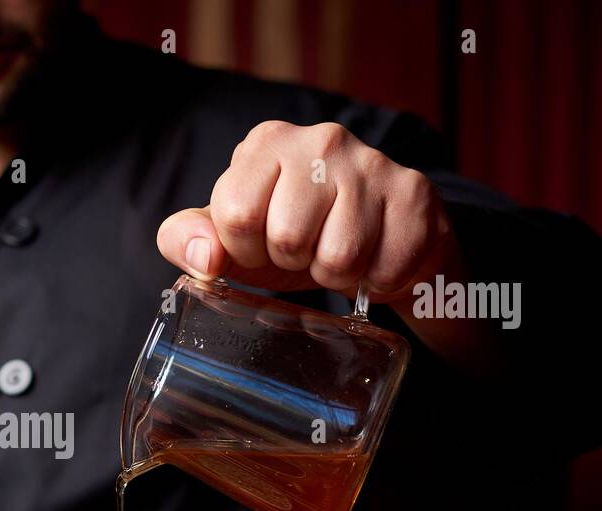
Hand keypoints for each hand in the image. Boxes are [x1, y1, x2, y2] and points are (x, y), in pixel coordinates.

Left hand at [157, 120, 454, 306]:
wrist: (378, 239)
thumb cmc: (293, 235)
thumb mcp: (231, 238)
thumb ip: (188, 239)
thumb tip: (203, 256)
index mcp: (266, 144)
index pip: (236, 215)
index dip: (246, 249)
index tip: (261, 244)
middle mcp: (321, 140)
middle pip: (288, 238)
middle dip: (293, 262)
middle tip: (306, 250)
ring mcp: (372, 162)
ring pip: (339, 257)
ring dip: (335, 274)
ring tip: (338, 252)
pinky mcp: (414, 194)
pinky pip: (384, 269)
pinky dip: (376, 280)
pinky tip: (375, 255)